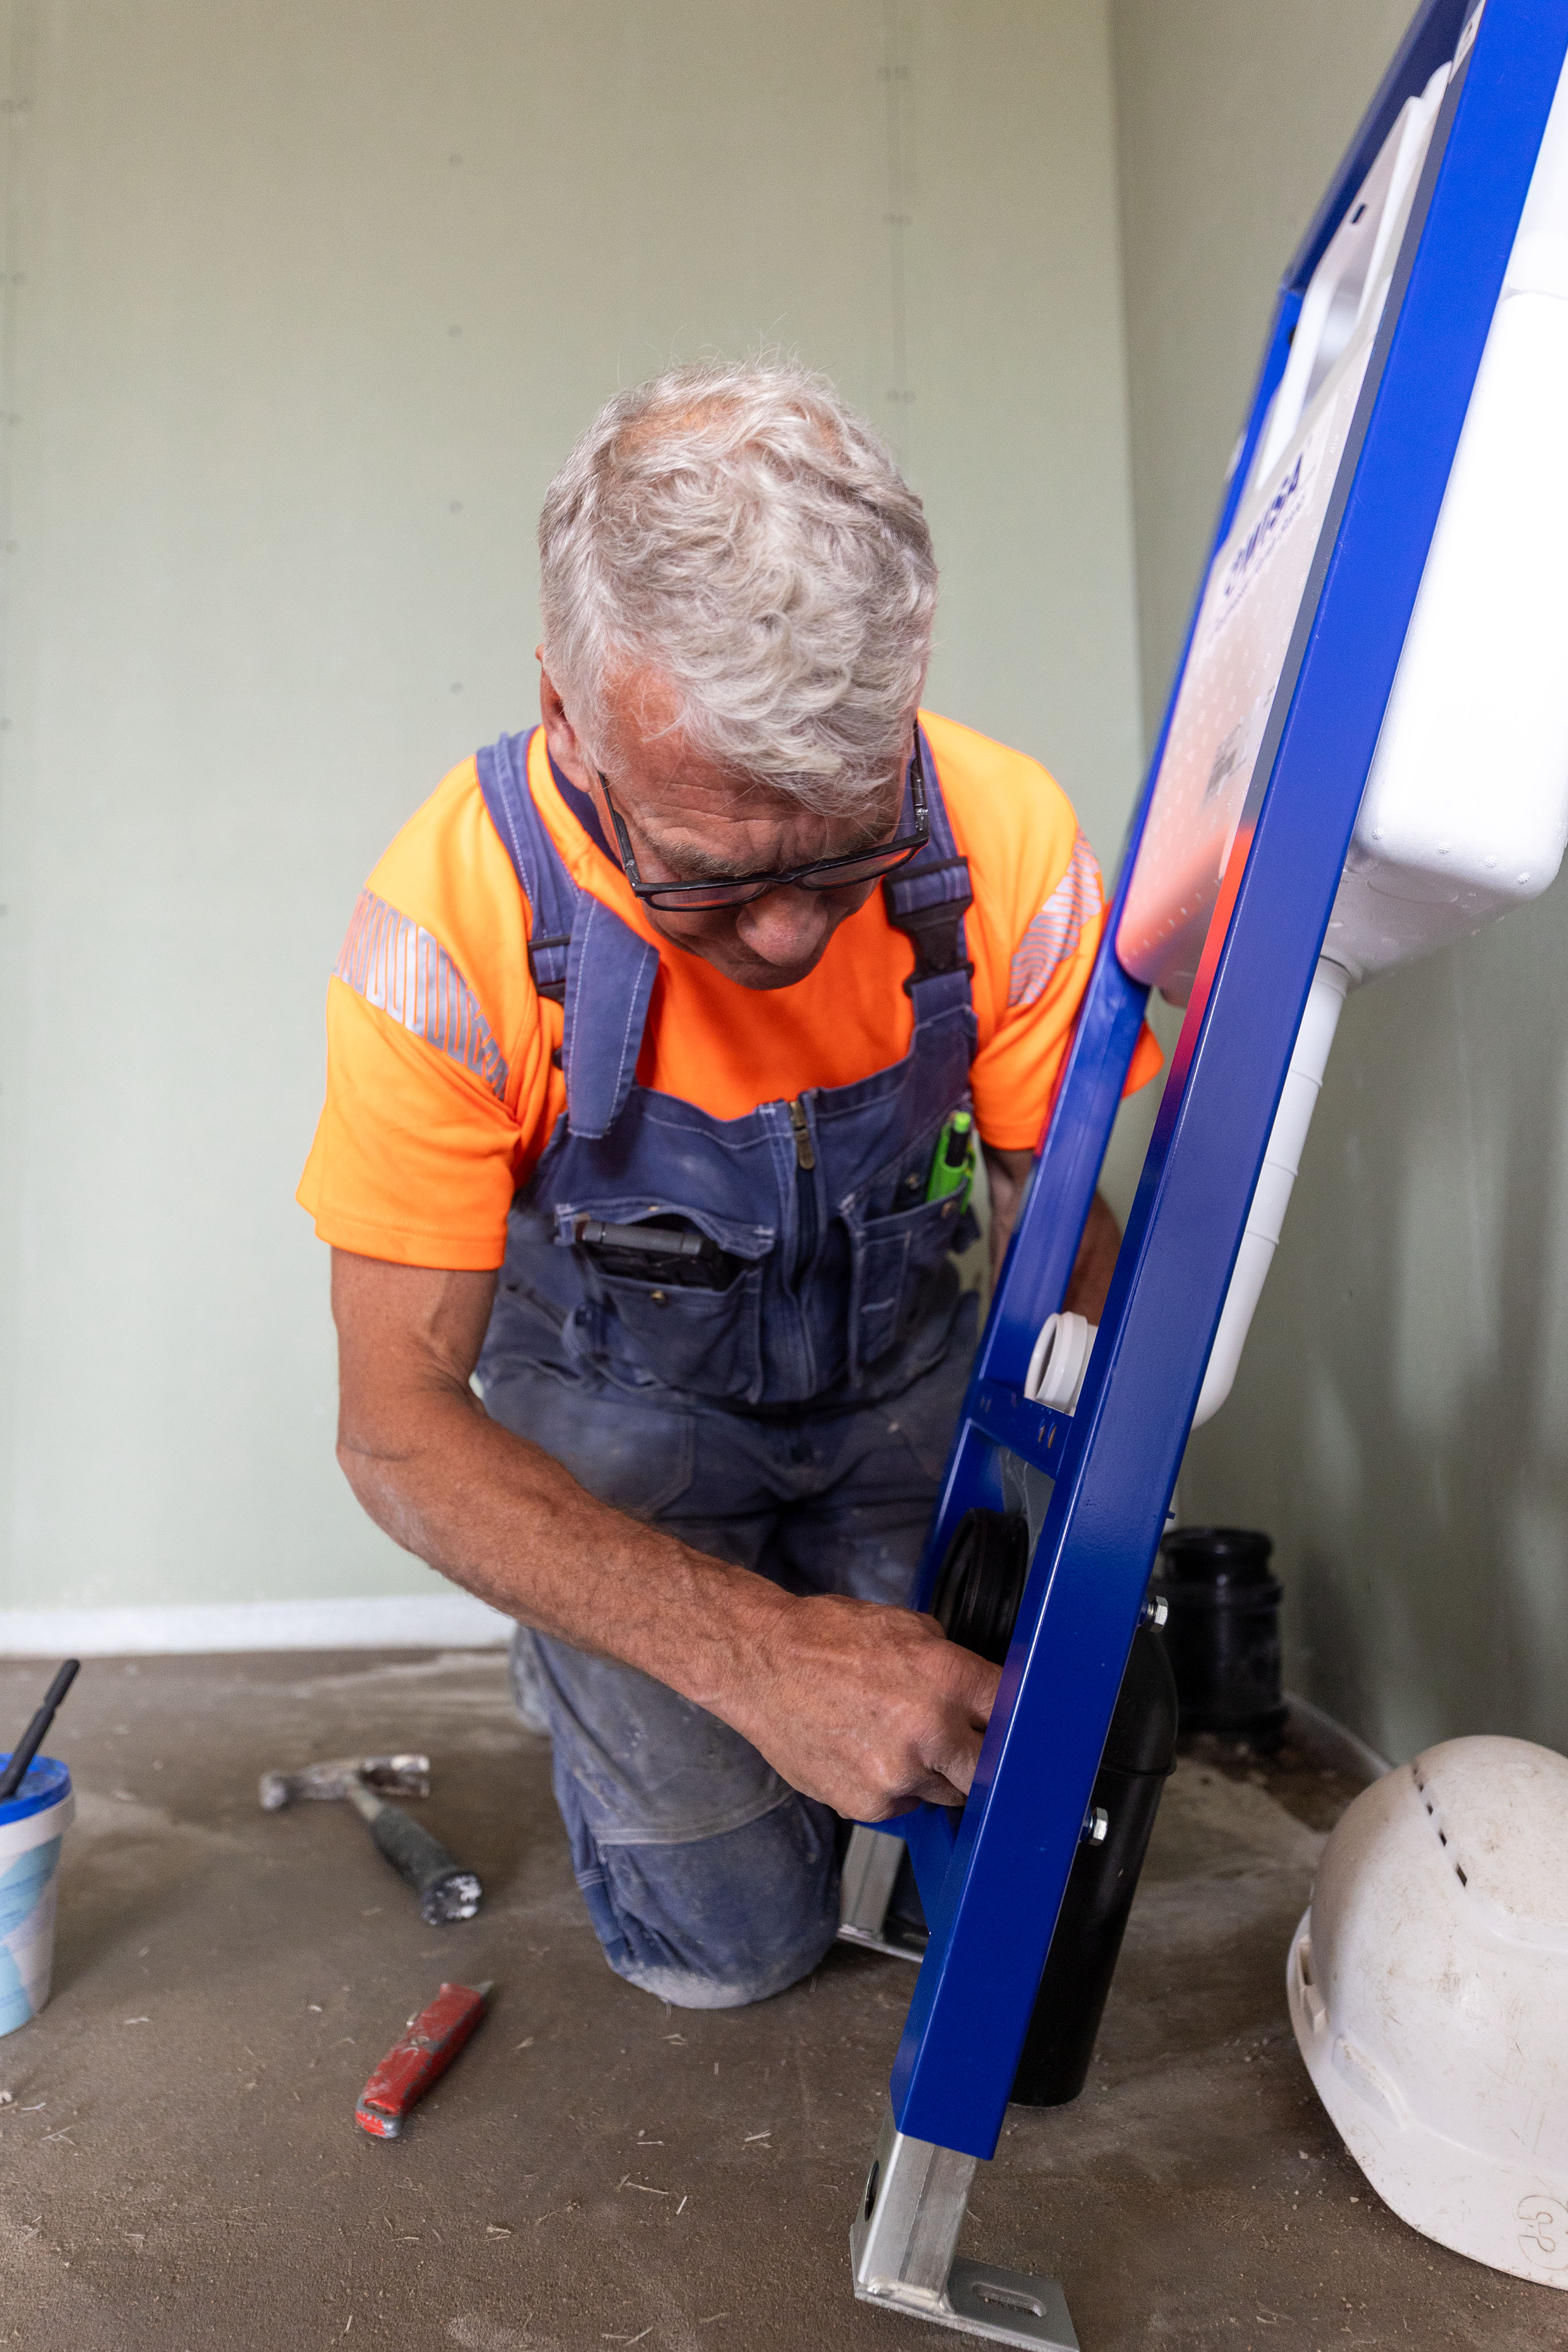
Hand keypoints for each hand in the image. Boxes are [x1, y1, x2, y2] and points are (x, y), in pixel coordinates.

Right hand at [720, 1592, 1000, 1820]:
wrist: (761, 1663)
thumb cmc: (827, 1639)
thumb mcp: (907, 1627)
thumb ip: (950, 1664)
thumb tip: (979, 1692)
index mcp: (947, 1678)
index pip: (1014, 1714)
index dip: (1016, 1720)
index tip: (1012, 1726)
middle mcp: (929, 1731)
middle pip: (991, 1769)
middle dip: (983, 1759)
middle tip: (967, 1746)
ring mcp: (898, 1774)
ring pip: (947, 1792)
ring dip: (935, 1772)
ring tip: (900, 1740)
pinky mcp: (868, 1804)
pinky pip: (903, 1806)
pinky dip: (894, 1788)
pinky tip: (868, 1754)